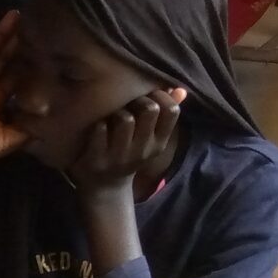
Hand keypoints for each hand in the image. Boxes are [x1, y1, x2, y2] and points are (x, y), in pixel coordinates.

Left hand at [70, 88, 184, 190]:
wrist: (105, 187)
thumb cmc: (130, 153)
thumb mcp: (151, 139)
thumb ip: (165, 115)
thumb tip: (180, 90)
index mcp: (158, 143)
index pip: (172, 111)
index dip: (162, 96)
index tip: (150, 95)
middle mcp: (142, 150)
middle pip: (150, 110)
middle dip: (138, 99)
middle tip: (129, 103)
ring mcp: (119, 156)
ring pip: (126, 119)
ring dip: (118, 110)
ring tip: (114, 114)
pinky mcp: (97, 159)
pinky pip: (100, 129)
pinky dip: (99, 123)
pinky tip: (98, 125)